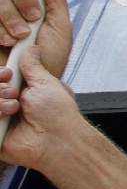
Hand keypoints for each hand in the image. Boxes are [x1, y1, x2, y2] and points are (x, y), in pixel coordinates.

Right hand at [0, 0, 71, 78]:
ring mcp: (2, 26)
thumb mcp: (60, 32)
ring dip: (10, 20)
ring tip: (19, 39)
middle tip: (33, 19)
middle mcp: (18, 15)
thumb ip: (56, 5)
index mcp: (37, 11)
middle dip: (24, 3)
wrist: (33, 86)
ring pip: (0, 5)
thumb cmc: (50, 62)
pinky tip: (7, 42)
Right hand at [0, 46, 87, 171]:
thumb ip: (33, 66)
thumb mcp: (46, 83)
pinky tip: (4, 117)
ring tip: (13, 108)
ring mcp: (0, 121)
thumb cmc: (58, 114)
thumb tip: (32, 49)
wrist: (58, 140)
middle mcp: (7, 106)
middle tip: (14, 94)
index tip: (8, 74)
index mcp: (21, 93)